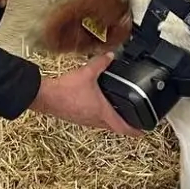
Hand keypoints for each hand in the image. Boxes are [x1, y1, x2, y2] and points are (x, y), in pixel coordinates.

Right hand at [29, 52, 143, 136]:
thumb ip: (101, 63)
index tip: (143, 132)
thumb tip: (110, 56)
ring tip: (118, 114)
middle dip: (124, 126)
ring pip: (102, 125)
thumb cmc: (66, 90)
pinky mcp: (76, 118)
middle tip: (133, 123)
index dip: (134, 131)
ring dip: (111, 121)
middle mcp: (94, 119)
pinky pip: (92, 120)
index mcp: (102, 112)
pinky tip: (96, 107)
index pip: (122, 127)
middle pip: (114, 128)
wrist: (46, 97)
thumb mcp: (87, 73)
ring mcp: (84, 120)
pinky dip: (99, 116)